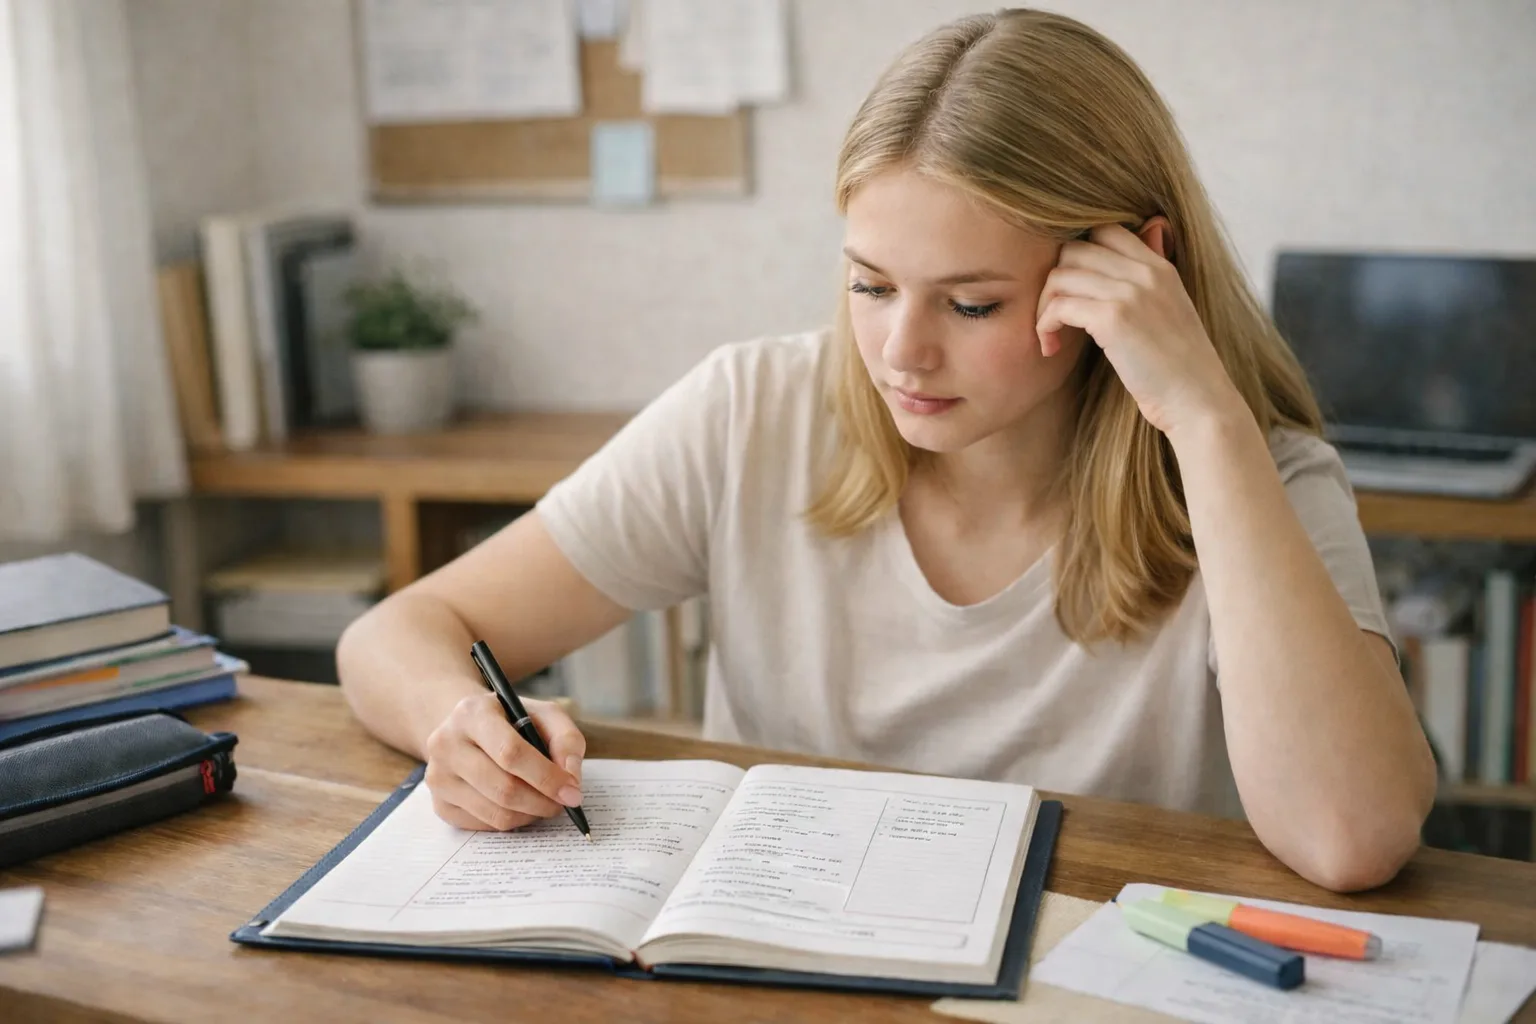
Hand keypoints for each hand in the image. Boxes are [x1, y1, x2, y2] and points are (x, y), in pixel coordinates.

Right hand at [423, 689, 585, 830]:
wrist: (464, 728)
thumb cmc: (510, 720)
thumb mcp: (543, 714)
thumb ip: (566, 739)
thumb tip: (571, 778)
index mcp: (472, 713)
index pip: (510, 752)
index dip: (546, 777)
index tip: (573, 792)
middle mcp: (446, 744)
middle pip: (503, 788)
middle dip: (543, 801)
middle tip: (564, 803)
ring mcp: (438, 777)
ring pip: (495, 813)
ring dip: (530, 814)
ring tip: (545, 802)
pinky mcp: (439, 804)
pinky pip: (484, 826)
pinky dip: (511, 821)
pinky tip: (521, 805)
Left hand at [1034, 223, 1243, 436]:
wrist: (1197, 400)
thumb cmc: (1178, 367)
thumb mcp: (1171, 309)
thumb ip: (1149, 278)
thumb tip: (1147, 233)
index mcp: (1159, 266)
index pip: (1104, 230)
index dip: (1077, 256)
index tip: (1072, 291)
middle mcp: (1145, 272)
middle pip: (1073, 249)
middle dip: (1053, 282)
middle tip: (1053, 316)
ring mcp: (1130, 292)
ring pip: (1060, 275)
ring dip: (1044, 307)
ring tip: (1050, 336)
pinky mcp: (1113, 318)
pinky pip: (1059, 306)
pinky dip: (1045, 326)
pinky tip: (1051, 348)